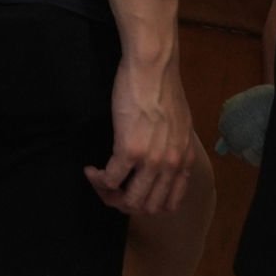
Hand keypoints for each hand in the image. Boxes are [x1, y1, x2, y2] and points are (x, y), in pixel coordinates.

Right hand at [85, 51, 207, 217]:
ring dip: (110, 196)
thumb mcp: (180, 124)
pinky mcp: (129, 150)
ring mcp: (150, 161)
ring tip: (100, 182)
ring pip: (129, 200)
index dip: (148, 205)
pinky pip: (111, 180)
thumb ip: (174, 146)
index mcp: (184, 160)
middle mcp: (170, 166)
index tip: (132, 192)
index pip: (169, 203)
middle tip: (112, 190)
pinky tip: (91, 170)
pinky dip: (98, 180)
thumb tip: (163, 156)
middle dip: (126, 204)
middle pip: (147, 207)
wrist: (153, 67)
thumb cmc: (163, 87)